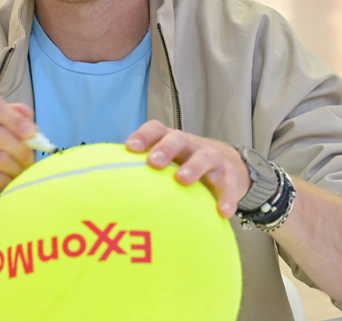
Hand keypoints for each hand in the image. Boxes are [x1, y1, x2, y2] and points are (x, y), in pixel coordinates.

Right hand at [0, 93, 36, 226]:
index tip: (31, 131)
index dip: (14, 117)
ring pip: (0, 157)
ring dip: (17, 167)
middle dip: (22, 148)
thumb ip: (7, 119)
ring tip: (18, 172)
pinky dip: (7, 181)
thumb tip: (30, 126)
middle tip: (30, 159)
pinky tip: (4, 184)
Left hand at [126, 120, 251, 217]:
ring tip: (182, 179)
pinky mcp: (230, 177)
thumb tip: (110, 183)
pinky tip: (222, 211)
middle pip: (178, 140)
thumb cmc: (187, 164)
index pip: (157, 130)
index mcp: (172, 141)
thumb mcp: (171, 160)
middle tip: (153, 162)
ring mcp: (212, 159)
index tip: (130, 148)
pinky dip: (227, 198)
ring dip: (193, 167)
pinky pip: (229, 187)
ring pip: (204, 157)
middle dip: (165, 149)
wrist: (231, 166)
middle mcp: (191, 146)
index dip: (143, 136)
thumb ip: (146, 168)